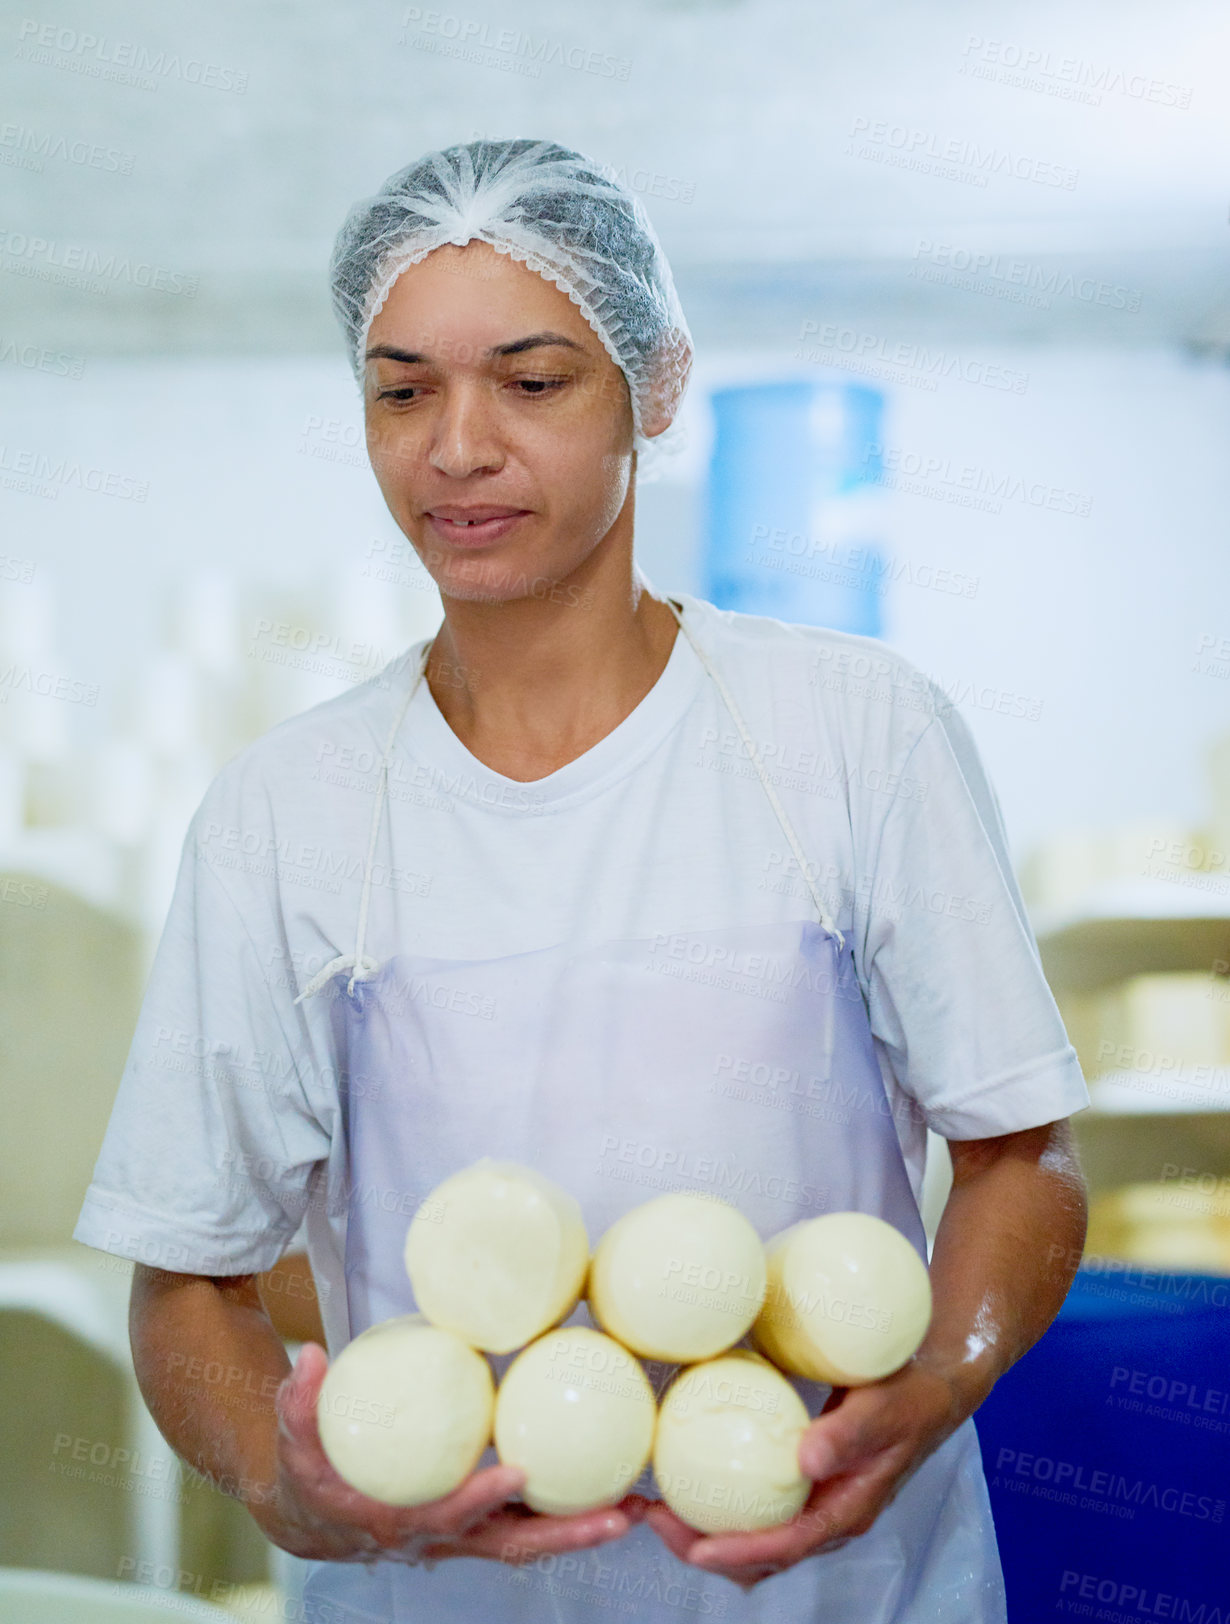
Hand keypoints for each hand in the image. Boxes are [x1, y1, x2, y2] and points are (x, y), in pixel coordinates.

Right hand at [252, 1342, 644, 1566]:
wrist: (315, 1521)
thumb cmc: (309, 1475)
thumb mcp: (294, 1439)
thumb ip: (298, 1401)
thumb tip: (309, 1355)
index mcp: (398, 1521)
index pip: (445, 1516)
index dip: (479, 1498)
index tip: (516, 1472)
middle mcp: (441, 1540)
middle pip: (511, 1545)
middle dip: (566, 1534)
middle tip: (619, 1516)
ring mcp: (465, 1538)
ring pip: (532, 1541)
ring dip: (585, 1529)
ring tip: (641, 1509)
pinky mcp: (480, 1526)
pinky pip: (531, 1523)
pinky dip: (572, 1514)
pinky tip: (617, 1494)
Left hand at [636, 1360, 964, 1590]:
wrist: (933, 1388)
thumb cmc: (910, 1398)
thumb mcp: (884, 1408)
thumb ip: (848, 1433)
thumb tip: (804, 1459)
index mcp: (847, 1511)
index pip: (786, 1546)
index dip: (740, 1553)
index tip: (696, 1547)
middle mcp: (827, 1518)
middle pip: (759, 1556)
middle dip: (703, 1548)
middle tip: (652, 1516)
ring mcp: (815, 1505)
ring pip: (754, 1538)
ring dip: (706, 1530)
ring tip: (658, 1502)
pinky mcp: (805, 1485)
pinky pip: (757, 1507)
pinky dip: (723, 1501)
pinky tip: (691, 1470)